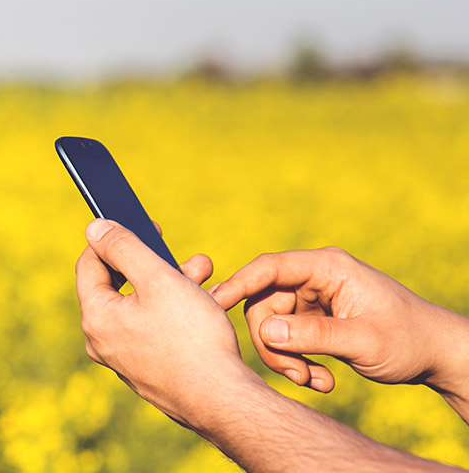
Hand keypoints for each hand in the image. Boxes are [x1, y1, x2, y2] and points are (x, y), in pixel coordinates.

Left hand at [75, 219, 258, 427]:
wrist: (222, 400)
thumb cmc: (191, 338)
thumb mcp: (158, 279)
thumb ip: (123, 247)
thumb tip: (94, 228)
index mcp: (96, 317)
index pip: (90, 264)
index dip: (115, 238)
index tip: (145, 225)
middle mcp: (102, 341)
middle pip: (120, 285)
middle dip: (155, 263)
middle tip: (188, 256)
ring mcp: (124, 359)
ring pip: (142, 307)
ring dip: (172, 284)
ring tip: (205, 274)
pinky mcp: (146, 370)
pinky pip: (154, 329)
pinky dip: (175, 312)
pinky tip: (205, 304)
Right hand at [211, 247, 468, 400]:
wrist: (436, 355)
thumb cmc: (408, 340)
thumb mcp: (362, 340)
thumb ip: (313, 335)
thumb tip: (265, 332)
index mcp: (328, 268)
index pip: (269, 268)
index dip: (238, 284)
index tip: (213, 304)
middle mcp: (315, 278)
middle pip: (263, 304)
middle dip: (273, 344)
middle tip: (296, 375)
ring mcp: (312, 299)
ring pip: (271, 326)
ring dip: (287, 359)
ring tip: (315, 382)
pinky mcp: (313, 320)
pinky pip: (286, 339)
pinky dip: (297, 362)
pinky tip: (321, 380)